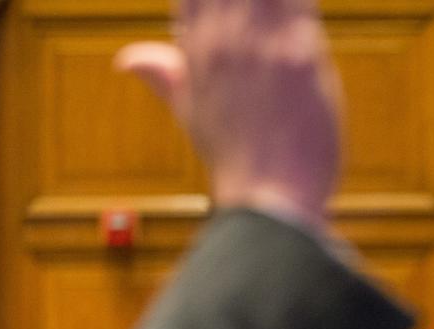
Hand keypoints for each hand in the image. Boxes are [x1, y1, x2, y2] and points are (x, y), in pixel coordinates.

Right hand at [116, 0, 341, 229]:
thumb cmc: (238, 164)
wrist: (269, 203)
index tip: (230, 10)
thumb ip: (163, 75)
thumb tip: (127, 59)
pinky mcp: (300, 57)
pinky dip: (302, 2)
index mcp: (197, 49)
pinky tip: (306, 8)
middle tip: (259, 12)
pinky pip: (301, 2)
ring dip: (276, 1)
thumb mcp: (189, 115)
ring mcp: (260, 47)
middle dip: (252, 0)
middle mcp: (223, 40)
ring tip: (281, 12)